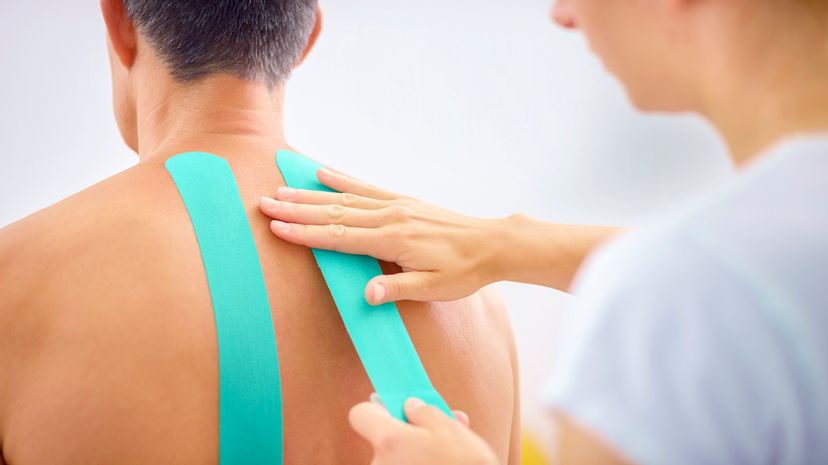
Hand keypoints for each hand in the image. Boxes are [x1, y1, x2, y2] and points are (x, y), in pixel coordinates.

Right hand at [260, 168, 621, 303]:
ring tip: (282, 188)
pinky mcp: (403, 201)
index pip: (340, 237)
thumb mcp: (435, 288)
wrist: (491, 244)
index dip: (306, 233)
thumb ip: (399, 289)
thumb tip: (366, 293)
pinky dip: (343, 178)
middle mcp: (391, 217)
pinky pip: (367, 187)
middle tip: (264, 203)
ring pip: (345, 197)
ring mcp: (396, 205)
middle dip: (297, 210)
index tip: (276, 227)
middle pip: (335, 213)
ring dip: (311, 194)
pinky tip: (323, 172)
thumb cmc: (463, 272)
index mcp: (394, 241)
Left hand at [349, 398, 498, 464]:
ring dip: (416, 456)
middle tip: (436, 433)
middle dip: (407, 436)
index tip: (397, 409)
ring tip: (447, 457)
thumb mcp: (451, 429)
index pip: (360, 415)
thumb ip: (424, 411)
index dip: (379, 409)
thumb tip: (411, 406)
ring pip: (396, 461)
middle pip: (383, 441)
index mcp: (389, 441)